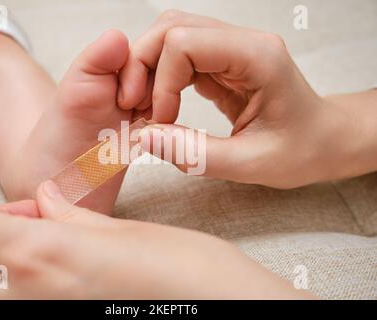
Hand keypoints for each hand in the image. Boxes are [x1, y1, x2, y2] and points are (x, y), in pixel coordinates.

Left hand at [0, 181, 311, 298]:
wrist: (227, 309)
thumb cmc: (186, 269)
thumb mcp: (124, 231)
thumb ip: (72, 218)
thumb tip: (44, 200)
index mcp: (44, 256)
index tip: (34, 213)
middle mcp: (29, 298)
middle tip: (40, 235)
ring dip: (3, 276)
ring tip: (52, 261)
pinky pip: (18, 312)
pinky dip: (25, 295)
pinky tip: (67, 283)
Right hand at [118, 10, 376, 187]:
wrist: (323, 141)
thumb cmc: (300, 151)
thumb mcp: (250, 165)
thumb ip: (196, 153)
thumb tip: (147, 137)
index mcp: (257, 58)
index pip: (186, 43)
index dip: (161, 81)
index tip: (161, 120)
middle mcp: (243, 43)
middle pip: (172, 27)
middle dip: (142, 65)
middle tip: (136, 107)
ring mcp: (231, 49)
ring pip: (170, 36)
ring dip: (147, 69)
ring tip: (145, 107)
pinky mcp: (222, 62)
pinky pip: (179, 56)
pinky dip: (160, 78)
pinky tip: (160, 105)